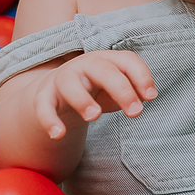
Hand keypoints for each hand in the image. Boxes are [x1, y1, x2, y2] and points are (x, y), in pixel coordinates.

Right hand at [35, 50, 155, 139]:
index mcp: (107, 60)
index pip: (126, 60)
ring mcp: (62, 79)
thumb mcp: (117, 89)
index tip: (151, 98)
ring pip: (68, 83)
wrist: (58, 91)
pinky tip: (58, 135)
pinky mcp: (44, 95)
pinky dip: (49, 120)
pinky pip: (43, 105)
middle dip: (121, 89)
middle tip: (135, 112)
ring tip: (94, 117)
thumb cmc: (97, 89)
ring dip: (82, 99)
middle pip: (102, 69)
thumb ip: (133, 92)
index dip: (141, 76)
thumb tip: (145, 98)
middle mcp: (84, 65)